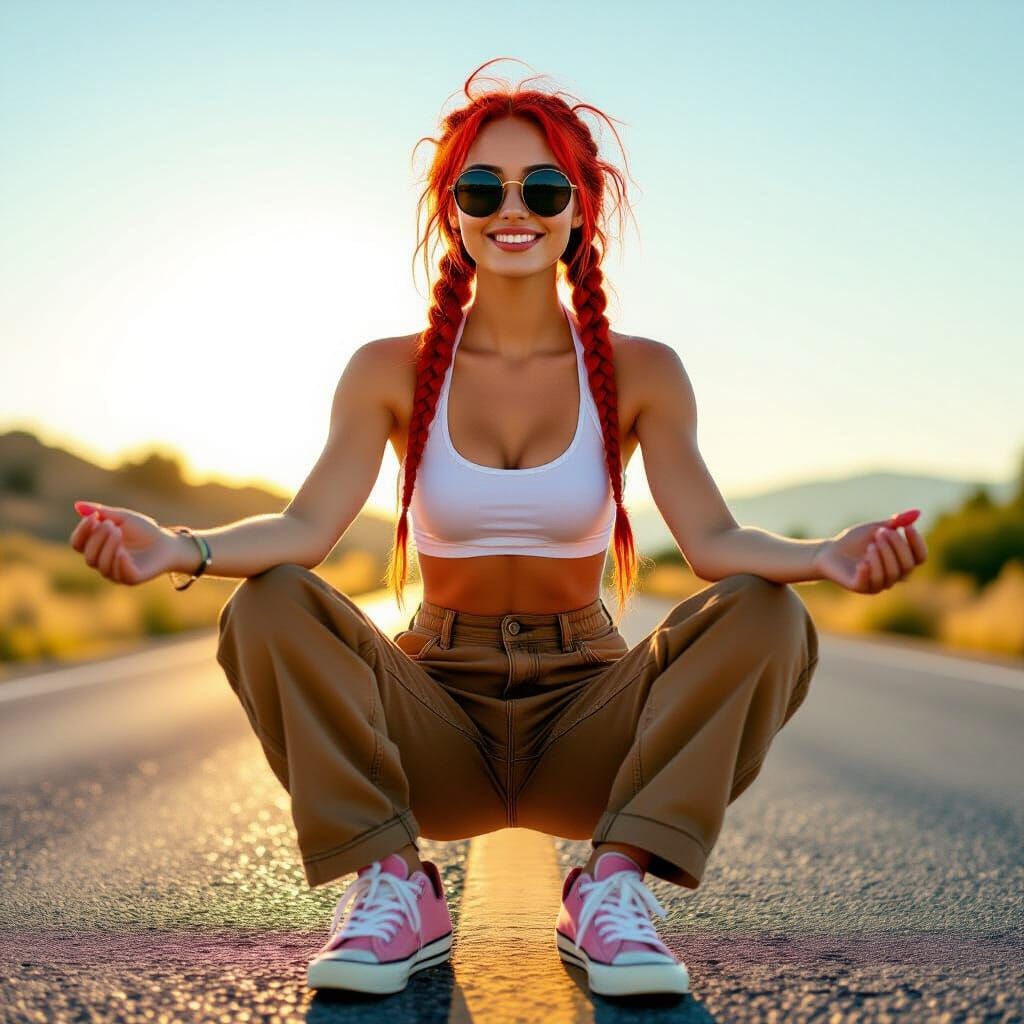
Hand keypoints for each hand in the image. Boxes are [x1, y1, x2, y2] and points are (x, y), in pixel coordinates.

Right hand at [69, 501, 180, 585]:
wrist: (168, 542)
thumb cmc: (144, 530)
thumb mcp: (124, 518)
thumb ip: (103, 513)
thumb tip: (77, 506)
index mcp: (97, 547)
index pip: (78, 544)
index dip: (82, 531)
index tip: (93, 517)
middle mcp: (103, 562)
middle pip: (88, 556)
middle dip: (97, 539)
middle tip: (111, 525)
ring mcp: (116, 573)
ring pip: (101, 566)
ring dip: (108, 547)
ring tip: (118, 532)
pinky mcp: (132, 579)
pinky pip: (120, 575)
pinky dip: (120, 563)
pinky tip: (122, 551)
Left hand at [813, 508, 927, 593]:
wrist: (828, 551)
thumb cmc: (855, 540)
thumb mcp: (875, 528)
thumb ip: (895, 523)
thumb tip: (917, 513)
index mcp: (901, 563)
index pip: (920, 557)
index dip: (917, 543)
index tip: (906, 527)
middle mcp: (893, 577)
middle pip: (907, 566)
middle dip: (896, 547)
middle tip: (880, 533)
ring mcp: (877, 584)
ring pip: (890, 575)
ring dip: (883, 557)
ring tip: (870, 544)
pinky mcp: (860, 588)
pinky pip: (870, 582)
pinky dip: (868, 570)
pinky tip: (862, 561)